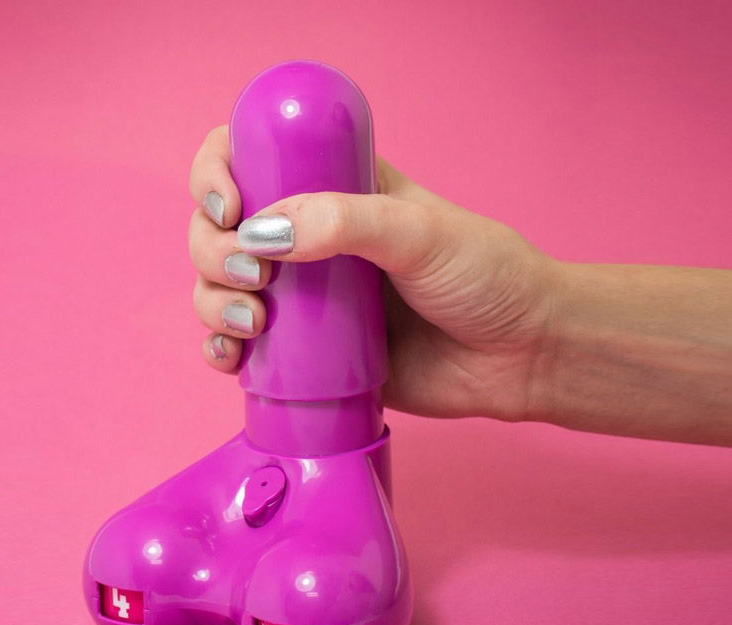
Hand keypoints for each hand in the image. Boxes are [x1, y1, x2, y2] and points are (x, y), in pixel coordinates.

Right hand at [187, 125, 559, 420]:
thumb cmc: (486, 278)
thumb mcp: (420, 233)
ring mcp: (303, 298)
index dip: (217, 173)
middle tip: (253, 277)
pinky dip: (220, 351)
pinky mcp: (306, 355)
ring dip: (212, 300)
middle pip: (221, 228)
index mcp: (333, 188)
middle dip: (213, 250)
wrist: (520, 356)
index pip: (250, 158)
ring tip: (250, 324)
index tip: (230, 207)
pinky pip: (240, 348)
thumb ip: (346, 222)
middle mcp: (309, 239)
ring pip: (220, 286)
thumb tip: (264, 233)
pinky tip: (230, 359)